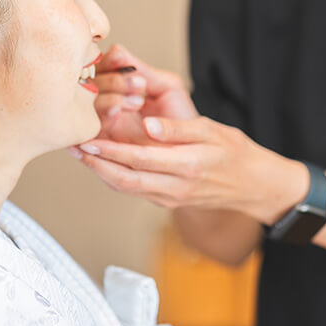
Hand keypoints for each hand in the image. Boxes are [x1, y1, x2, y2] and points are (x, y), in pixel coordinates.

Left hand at [67, 115, 307, 223]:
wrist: (253, 185)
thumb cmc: (236, 152)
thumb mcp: (213, 131)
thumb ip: (180, 129)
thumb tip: (149, 125)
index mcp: (187, 166)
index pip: (140, 160)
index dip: (110, 151)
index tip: (88, 139)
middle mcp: (176, 187)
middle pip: (126, 180)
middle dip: (96, 164)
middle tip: (73, 147)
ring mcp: (171, 198)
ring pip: (128, 188)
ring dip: (101, 172)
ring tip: (80, 154)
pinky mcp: (168, 200)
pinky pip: (136, 190)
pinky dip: (116, 177)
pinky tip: (102, 163)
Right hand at [91, 45, 196, 144]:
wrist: (191, 148)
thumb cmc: (179, 117)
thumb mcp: (167, 87)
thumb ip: (143, 70)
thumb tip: (116, 50)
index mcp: (118, 88)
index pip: (101, 69)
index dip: (110, 62)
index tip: (125, 60)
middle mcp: (105, 104)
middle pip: (89, 86)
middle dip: (113, 81)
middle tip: (139, 84)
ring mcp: (100, 125)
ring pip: (87, 106)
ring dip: (108, 98)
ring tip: (136, 101)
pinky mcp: (100, 146)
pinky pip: (87, 131)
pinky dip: (98, 119)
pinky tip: (116, 113)